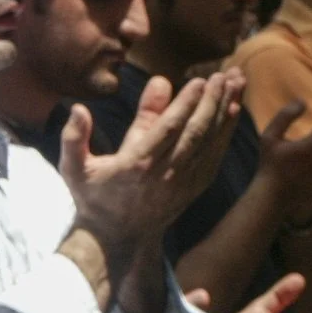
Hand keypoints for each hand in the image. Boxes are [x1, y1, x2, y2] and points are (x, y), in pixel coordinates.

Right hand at [60, 69, 243, 271]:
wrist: (119, 238)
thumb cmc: (94, 197)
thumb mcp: (75, 168)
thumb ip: (75, 137)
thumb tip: (79, 107)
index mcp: (136, 165)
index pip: (167, 130)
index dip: (185, 105)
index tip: (199, 80)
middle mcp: (165, 174)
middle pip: (195, 133)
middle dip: (212, 101)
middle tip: (225, 74)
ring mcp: (183, 182)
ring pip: (210, 141)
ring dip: (225, 109)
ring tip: (236, 80)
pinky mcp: (194, 186)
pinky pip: (215, 154)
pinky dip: (227, 130)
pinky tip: (234, 108)